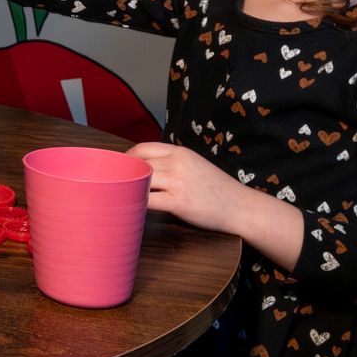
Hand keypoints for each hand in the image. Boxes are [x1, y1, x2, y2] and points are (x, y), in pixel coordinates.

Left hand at [125, 141, 245, 233]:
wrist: (241, 207)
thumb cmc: (216, 188)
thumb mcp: (194, 164)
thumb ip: (171, 162)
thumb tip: (142, 167)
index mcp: (180, 151)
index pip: (142, 148)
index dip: (126, 158)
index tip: (119, 169)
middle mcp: (178, 163)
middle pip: (138, 164)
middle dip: (124, 175)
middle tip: (115, 185)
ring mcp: (178, 182)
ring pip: (141, 181)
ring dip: (128, 189)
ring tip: (121, 196)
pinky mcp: (179, 201)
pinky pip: (148, 200)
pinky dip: (137, 203)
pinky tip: (133, 208)